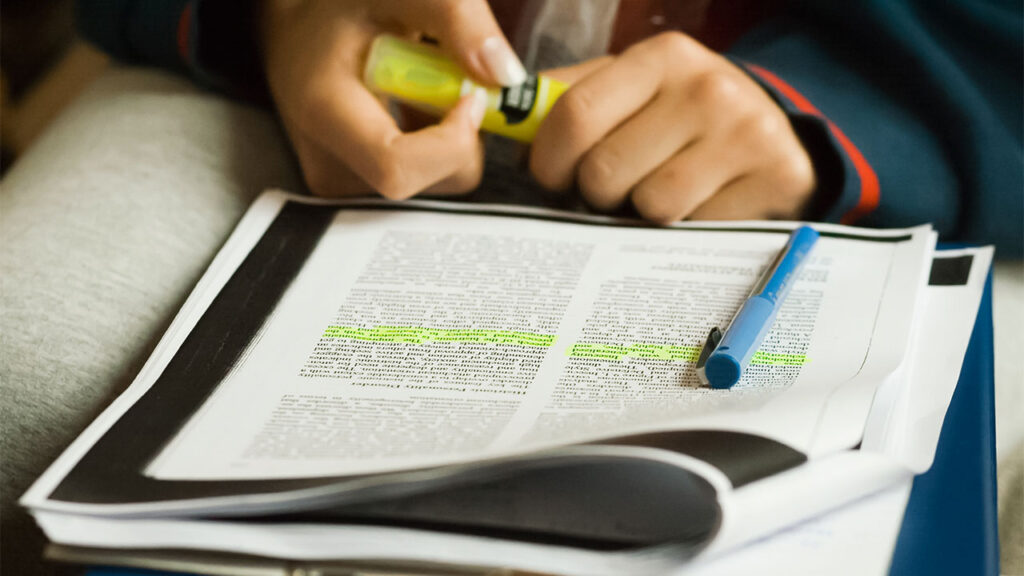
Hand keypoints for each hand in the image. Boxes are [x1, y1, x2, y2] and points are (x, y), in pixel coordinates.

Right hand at [260, 0, 525, 198]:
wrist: (300, 32)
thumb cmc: (343, 7)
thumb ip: (454, 17)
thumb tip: (506, 76)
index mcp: (325, 114)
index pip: (399, 169)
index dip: (452, 141)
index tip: (470, 95)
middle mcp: (328, 164)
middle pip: (430, 181)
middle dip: (459, 133)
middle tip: (446, 78)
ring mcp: (343, 184)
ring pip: (435, 183)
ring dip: (449, 136)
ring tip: (421, 88)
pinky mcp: (359, 190)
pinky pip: (425, 181)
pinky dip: (437, 145)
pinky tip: (414, 108)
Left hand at [530, 32, 815, 222]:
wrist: (774, 138)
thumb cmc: (680, 119)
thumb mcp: (632, 91)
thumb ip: (570, 99)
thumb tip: (506, 119)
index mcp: (661, 57)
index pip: (575, 114)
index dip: (548, 160)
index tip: (550, 177)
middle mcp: (707, 86)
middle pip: (605, 171)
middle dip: (595, 193)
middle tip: (613, 189)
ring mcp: (745, 132)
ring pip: (650, 206)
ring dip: (641, 214)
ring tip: (656, 194)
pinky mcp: (775, 177)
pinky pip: (696, 230)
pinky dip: (685, 231)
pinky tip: (697, 206)